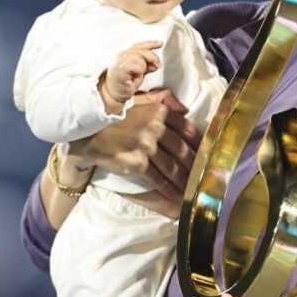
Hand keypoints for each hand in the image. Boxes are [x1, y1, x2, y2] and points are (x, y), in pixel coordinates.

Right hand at [67, 88, 200, 201]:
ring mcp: (146, 145)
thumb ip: (163, 101)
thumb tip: (185, 109)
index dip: (199, 144)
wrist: (89, 134)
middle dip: (195, 166)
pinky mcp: (137, 162)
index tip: (207, 154)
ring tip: (193, 188)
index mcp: (159, 111)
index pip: (187, 129)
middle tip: (204, 176)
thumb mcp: (139, 101)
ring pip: (172, 166)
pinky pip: (157, 178)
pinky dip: (169, 188)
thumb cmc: (116, 117)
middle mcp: (155, 127)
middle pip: (182, 150)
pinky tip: (177, 195)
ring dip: (184, 180)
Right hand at [101, 41, 161, 112]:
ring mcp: (119, 63)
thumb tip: (156, 64)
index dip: (150, 44)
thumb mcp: (139, 73)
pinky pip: (133, 65)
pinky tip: (137, 75)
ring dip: (144, 66)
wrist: (112, 95)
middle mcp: (121, 56)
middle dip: (152, 57)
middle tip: (157, 65)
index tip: (160, 44)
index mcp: (125, 55)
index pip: (139, 45)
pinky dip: (139, 69)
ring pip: (137, 56)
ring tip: (141, 74)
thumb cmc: (124, 84)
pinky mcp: (119, 70)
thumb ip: (146, 66)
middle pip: (140, 49)